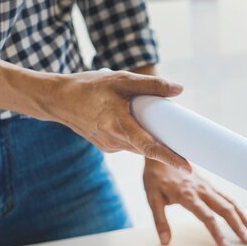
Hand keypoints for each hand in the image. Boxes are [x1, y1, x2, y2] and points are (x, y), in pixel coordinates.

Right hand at [48, 70, 190, 170]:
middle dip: (168, 148)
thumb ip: (151, 85)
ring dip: (153, 141)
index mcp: (118, 125)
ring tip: (167, 131)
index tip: (188, 166)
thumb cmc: (89, 86)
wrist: (57, 99)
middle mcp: (114, 141)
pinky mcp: (106, 146)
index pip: (149, 146)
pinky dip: (139, 137)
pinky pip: (129, 144)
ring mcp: (109, 146)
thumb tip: (180, 90)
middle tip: (189, 144)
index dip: (170, 157)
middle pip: (148, 148)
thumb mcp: (121, 79)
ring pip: (139, 147)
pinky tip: (139, 125)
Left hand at [143, 158, 246, 245]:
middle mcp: (202, 190)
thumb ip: (160, 221)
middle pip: (225, 210)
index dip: (217, 232)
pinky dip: (238, 209)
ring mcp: (208, 187)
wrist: (161, 152)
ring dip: (243, 217)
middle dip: (238, 227)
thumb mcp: (152, 199)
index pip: (207, 217)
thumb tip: (165, 241)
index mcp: (187, 196)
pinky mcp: (210, 185)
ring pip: (230, 203)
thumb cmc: (156, 177)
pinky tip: (243, 217)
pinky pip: (227, 197)